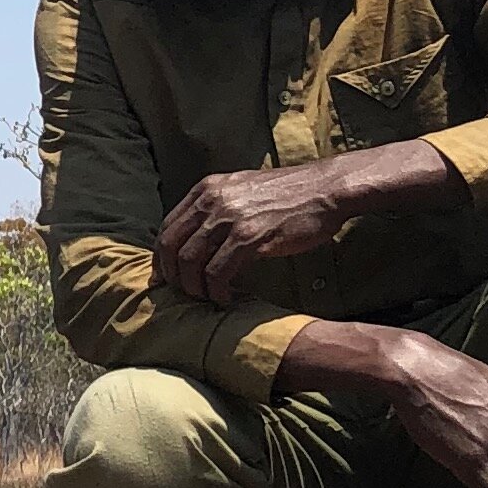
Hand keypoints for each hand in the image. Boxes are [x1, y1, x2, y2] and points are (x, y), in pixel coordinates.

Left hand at [154, 138, 456, 302]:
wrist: (325, 190)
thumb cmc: (289, 195)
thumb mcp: (243, 191)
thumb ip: (218, 208)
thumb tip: (199, 239)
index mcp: (207, 188)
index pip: (168, 227)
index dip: (162, 257)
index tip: (163, 278)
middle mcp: (212, 200)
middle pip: (172, 246)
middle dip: (172, 276)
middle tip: (182, 294)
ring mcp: (230, 218)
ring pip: (190, 261)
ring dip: (194, 287)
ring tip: (206, 298)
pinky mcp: (250, 237)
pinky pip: (218, 272)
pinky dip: (217, 291)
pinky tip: (225, 298)